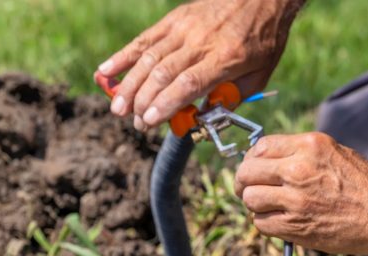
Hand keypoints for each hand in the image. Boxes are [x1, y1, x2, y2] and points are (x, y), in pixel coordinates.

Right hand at [95, 0, 300, 130]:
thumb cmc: (262, 41)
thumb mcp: (258, 76)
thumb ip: (231, 98)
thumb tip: (203, 117)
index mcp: (224, 59)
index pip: (187, 84)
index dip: (165, 104)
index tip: (149, 121)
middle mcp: (200, 42)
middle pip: (163, 74)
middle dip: (144, 102)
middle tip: (135, 123)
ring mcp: (184, 28)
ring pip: (149, 58)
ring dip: (130, 85)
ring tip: (118, 108)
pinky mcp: (175, 19)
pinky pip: (145, 39)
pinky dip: (123, 56)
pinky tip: (105, 72)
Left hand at [234, 133, 367, 254]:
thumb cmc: (364, 183)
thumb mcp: (333, 152)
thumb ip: (300, 152)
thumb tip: (267, 158)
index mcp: (309, 146)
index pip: (260, 146)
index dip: (251, 159)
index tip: (254, 168)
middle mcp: (298, 169)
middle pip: (247, 172)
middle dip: (244, 182)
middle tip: (248, 189)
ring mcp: (296, 199)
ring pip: (251, 199)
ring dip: (255, 204)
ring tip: (269, 207)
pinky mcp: (296, 226)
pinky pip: (262, 223)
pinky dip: (265, 223)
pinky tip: (280, 221)